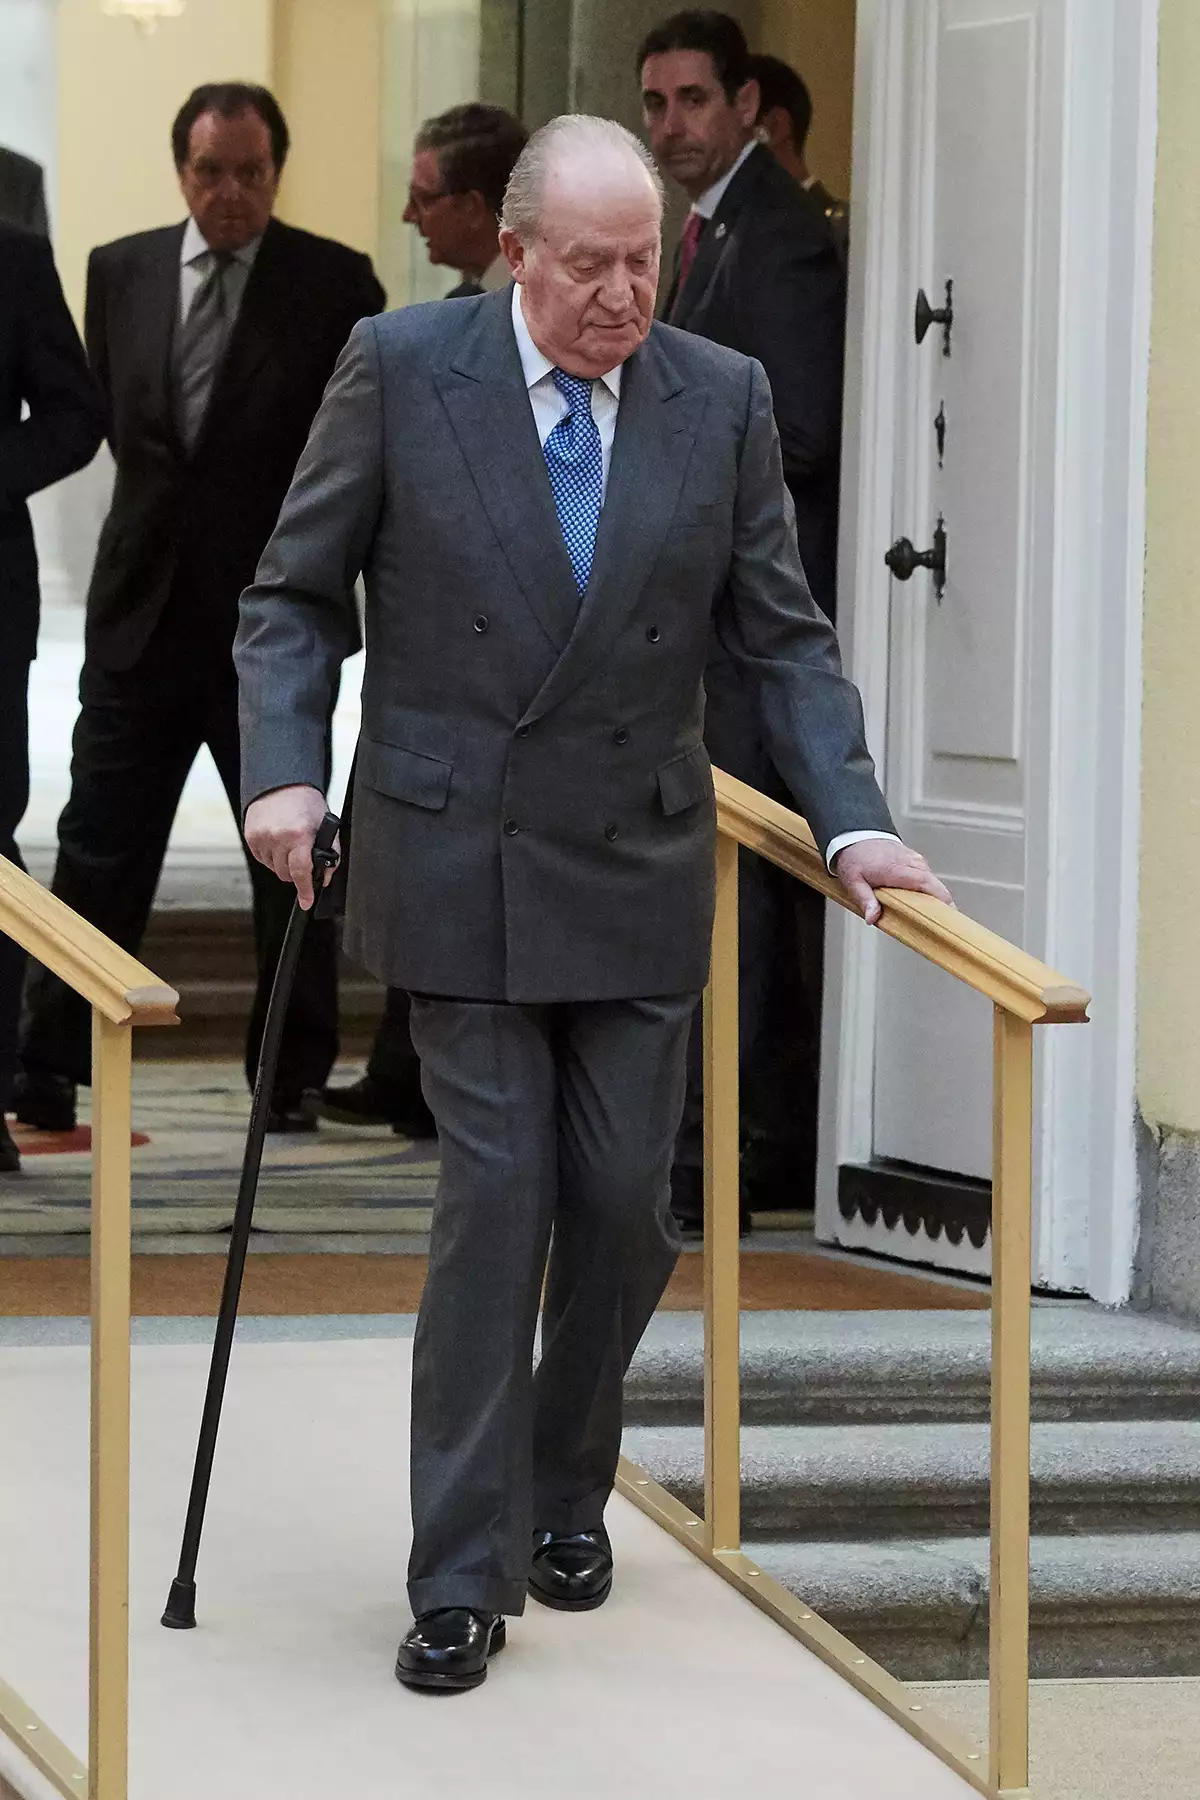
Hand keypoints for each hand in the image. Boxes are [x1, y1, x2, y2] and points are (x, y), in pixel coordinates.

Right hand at [244, 784, 333, 911]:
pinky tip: (278, 841)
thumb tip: (325, 878)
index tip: (307, 901)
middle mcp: (277, 837)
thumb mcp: (326, 826)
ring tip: (290, 844)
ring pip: (273, 868)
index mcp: (299, 835)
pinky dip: (271, 856)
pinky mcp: (250, 837)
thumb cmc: (306, 803)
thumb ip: (330, 854)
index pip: (301, 871)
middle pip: (286, 874)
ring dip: (282, 863)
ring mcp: (261, 837)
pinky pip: (262, 859)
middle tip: (302, 856)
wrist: (283, 783)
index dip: (305, 890)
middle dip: (296, 871)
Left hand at [834, 839, 952, 926]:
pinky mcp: (916, 860)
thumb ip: (864, 900)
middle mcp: (910, 862)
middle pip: (934, 884)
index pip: (925, 882)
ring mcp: (915, 860)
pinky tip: (925, 901)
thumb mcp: (853, 882)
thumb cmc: (856, 859)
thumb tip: (872, 917)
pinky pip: (927, 876)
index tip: (949, 911)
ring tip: (937, 915)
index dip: (939, 897)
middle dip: (943, 902)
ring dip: (936, 896)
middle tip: (946, 921)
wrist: (857, 837)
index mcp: (896, 869)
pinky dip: (930, 888)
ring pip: (932, 880)